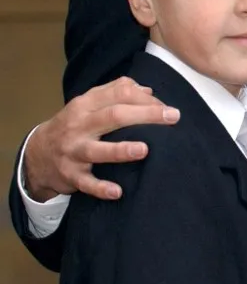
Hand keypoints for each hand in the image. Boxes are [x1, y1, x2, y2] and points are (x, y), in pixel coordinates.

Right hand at [24, 77, 179, 201]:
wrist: (37, 154)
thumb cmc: (74, 124)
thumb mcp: (89, 103)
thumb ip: (116, 91)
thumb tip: (148, 91)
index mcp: (86, 105)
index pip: (119, 93)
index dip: (146, 98)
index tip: (168, 107)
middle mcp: (79, 126)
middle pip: (113, 116)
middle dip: (145, 115)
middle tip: (173, 117)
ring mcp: (74, 151)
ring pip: (98, 150)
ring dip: (121, 150)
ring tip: (144, 150)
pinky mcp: (70, 175)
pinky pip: (86, 183)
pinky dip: (101, 188)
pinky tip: (118, 192)